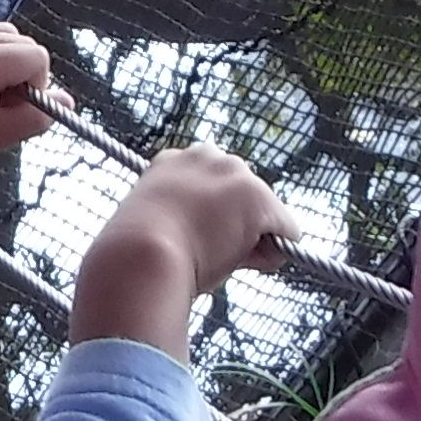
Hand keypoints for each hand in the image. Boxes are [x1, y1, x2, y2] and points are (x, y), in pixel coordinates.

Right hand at [70, 142, 285, 357]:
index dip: (208, 215)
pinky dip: (274, 252)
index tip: (190, 237)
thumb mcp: (153, 228)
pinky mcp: (259, 198)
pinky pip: (286, 229)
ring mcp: (235, 174)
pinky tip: (247, 264)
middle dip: (234, 222)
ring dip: (252, 236)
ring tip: (218, 258)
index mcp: (172, 162)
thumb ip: (180, 223)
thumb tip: (217, 247)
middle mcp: (206, 156)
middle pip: (240, 192)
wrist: (139, 256)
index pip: (208, 184)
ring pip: (263, 211)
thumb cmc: (135, 256)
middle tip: (204, 251)